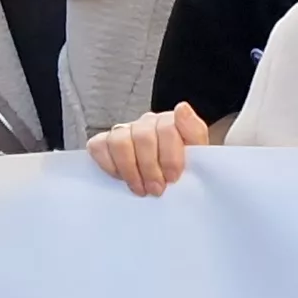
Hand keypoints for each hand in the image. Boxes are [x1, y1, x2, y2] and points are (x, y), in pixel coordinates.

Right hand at [87, 103, 211, 196]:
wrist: (169, 182)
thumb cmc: (183, 169)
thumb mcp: (198, 153)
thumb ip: (194, 131)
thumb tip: (182, 108)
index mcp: (170, 121)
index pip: (167, 128)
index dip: (170, 157)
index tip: (173, 178)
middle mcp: (146, 123)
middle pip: (142, 137)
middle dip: (150, 168)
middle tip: (156, 189)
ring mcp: (124, 131)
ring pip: (119, 141)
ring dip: (130, 169)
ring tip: (140, 188)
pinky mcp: (105, 143)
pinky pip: (99, 147)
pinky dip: (109, 165)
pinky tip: (121, 178)